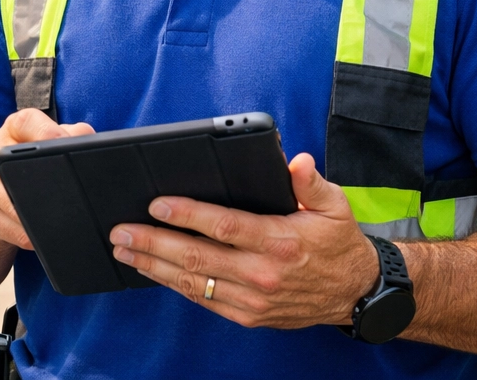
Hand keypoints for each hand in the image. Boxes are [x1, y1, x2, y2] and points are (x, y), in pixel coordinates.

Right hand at [0, 108, 94, 249]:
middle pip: (15, 167)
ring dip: (40, 217)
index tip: (66, 147)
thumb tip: (92, 143)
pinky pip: (10, 230)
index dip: (49, 134)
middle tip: (69, 195)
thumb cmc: (33, 158)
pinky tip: (43, 235)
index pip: (26, 122)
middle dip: (44, 184)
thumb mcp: (54, 140)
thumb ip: (75, 135)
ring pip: (14, 206)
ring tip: (61, 220)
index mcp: (13, 128)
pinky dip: (30, 236)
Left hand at [109, 152, 378, 328]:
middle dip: (153, 243)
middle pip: (197, 257)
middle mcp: (263, 273)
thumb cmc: (338, 243)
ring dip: (154, 266)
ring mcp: (253, 299)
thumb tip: (295, 161)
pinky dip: (175, 285)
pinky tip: (153, 271)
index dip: (188, 215)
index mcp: (280, 241)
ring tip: (124, 251)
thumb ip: (311, 182)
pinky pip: (203, 299)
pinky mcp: (248, 315)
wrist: (355, 294)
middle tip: (121, 231)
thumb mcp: (335, 205)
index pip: (224, 226)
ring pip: (193, 282)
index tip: (157, 204)